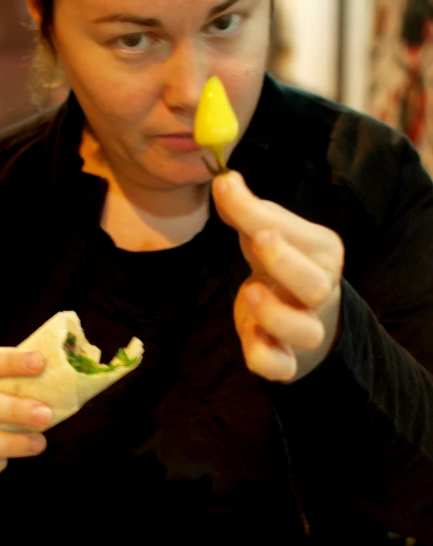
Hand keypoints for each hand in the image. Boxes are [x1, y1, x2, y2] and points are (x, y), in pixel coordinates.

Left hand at [212, 171, 343, 381]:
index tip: (235, 200)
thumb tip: (222, 178)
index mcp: (322, 254)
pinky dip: (264, 357)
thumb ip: (245, 209)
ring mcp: (305, 329)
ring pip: (304, 332)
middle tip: (257, 240)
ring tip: (250, 292)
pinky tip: (250, 335)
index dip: (271, 222)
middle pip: (316, 285)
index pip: (303, 237)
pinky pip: (280, 367)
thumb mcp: (265, 232)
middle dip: (285, 263)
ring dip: (273, 314)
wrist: (296, 314)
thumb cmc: (279, 264)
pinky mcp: (286, 360)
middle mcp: (320, 292)